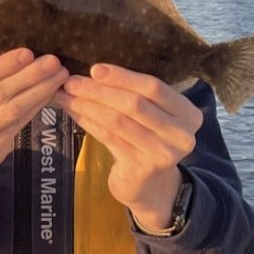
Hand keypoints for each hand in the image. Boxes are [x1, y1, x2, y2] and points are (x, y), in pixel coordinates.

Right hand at [0, 48, 68, 202]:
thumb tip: (20, 52)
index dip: (3, 65)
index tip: (28, 53)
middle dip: (29, 76)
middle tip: (52, 61)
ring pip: (11, 111)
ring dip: (39, 90)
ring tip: (58, 75)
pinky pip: (18, 125)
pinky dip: (36, 106)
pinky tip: (49, 93)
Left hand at [53, 64, 202, 228]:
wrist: (151, 185)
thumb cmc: (149, 138)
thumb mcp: (154, 114)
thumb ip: (136, 94)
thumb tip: (95, 71)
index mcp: (188, 113)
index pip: (154, 88)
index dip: (123, 77)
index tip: (94, 69)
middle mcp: (181, 134)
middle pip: (135, 104)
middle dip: (99, 91)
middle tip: (71, 82)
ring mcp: (162, 154)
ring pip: (118, 121)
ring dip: (88, 106)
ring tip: (66, 96)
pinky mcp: (141, 168)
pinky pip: (109, 139)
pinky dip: (89, 122)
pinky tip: (74, 113)